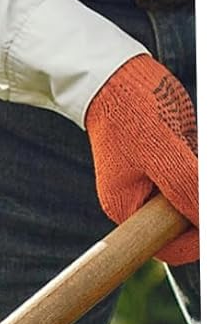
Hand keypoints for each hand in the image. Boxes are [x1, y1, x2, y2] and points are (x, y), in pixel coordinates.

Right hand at [85, 54, 197, 264]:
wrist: (114, 75)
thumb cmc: (134, 112)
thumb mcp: (166, 155)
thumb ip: (190, 191)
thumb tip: (208, 220)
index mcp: (128, 210)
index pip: (170, 248)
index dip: (200, 238)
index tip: (210, 212)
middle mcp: (136, 202)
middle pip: (184, 220)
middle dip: (201, 197)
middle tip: (198, 161)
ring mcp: (148, 181)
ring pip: (190, 194)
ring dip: (200, 174)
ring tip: (190, 141)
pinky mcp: (158, 161)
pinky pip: (188, 171)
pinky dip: (197, 157)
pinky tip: (189, 135)